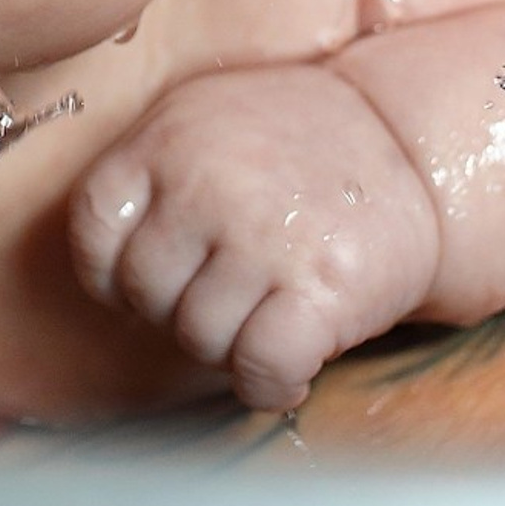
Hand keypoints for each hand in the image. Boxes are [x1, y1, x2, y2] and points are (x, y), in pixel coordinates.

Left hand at [68, 63, 439, 409]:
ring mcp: (264, 237)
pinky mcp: (321, 287)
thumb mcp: (204, 120)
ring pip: (199, 338)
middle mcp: (208, 185)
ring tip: (265, 317)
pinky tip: (289, 369)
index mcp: (167, 140)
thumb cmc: (295, 142)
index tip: (146, 283)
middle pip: (146, 294)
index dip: (110, 274)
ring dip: (230, 348)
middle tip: (227, 297)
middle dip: (179, 312)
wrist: (411, 140)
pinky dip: (269, 385)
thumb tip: (105, 272)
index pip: (94, 231)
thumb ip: (149, 175)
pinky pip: (260, 368)